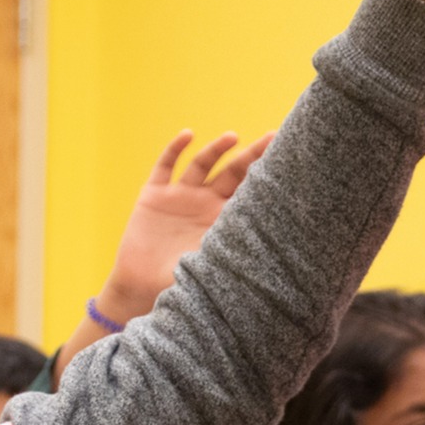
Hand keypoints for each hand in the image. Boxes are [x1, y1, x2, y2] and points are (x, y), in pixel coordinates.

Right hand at [51, 130, 272, 385]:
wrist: (140, 289)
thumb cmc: (178, 285)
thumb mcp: (210, 269)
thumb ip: (230, 256)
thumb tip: (269, 255)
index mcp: (221, 221)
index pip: (248, 192)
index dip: (264, 175)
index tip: (285, 157)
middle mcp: (204, 203)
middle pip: (232, 171)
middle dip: (251, 155)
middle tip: (272, 137)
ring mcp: (179, 196)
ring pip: (202, 164)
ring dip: (216, 149)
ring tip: (232, 138)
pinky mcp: (154, 195)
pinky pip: (165, 166)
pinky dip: (175, 149)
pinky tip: (188, 135)